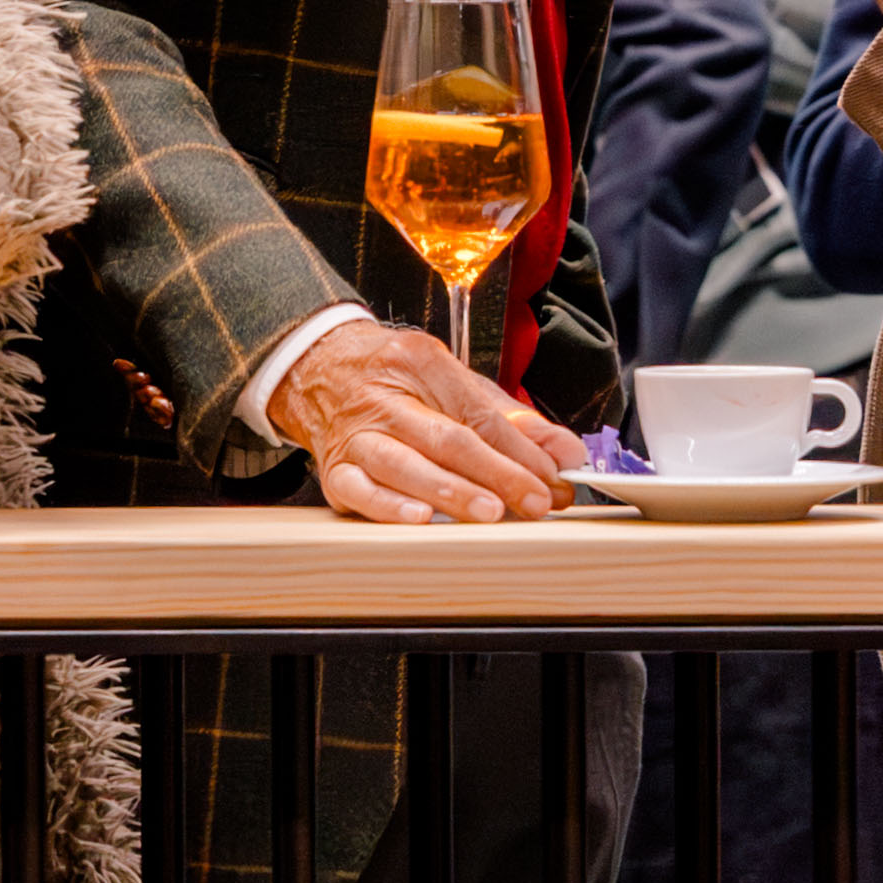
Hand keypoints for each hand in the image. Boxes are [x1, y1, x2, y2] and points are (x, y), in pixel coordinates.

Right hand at [267, 318, 584, 525]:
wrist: (318, 369)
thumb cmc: (399, 381)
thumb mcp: (455, 382)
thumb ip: (512, 418)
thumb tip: (564, 453)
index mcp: (422, 362)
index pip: (479, 412)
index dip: (522, 450)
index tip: (555, 478)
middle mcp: (386, 396)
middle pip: (447, 438)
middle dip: (499, 473)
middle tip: (537, 502)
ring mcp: (356, 434)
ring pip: (405, 465)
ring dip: (452, 492)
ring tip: (491, 513)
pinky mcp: (333, 470)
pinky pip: (359, 491)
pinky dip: (389, 507)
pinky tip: (420, 520)